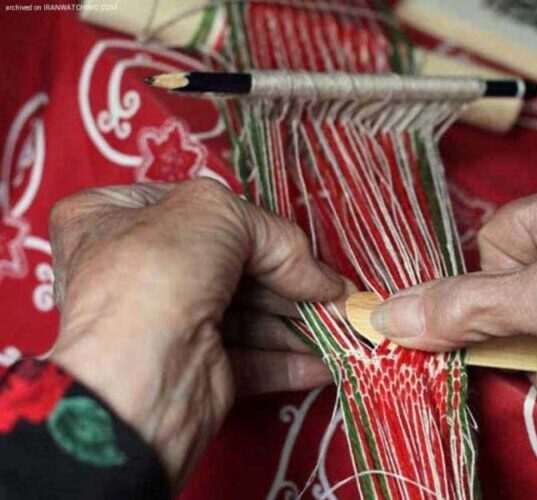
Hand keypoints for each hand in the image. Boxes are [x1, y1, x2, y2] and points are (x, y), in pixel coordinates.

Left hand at [48, 179, 344, 485]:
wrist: (137, 375)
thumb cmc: (158, 270)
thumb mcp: (215, 213)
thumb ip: (274, 233)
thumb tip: (319, 276)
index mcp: (112, 217)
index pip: (195, 210)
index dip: (251, 221)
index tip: (300, 242)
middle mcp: (137, 270)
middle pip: (233, 265)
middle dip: (293, 279)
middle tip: (340, 292)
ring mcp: (165, 322)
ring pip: (249, 314)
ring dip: (302, 320)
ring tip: (346, 324)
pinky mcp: (194, 369)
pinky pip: (251, 359)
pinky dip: (291, 359)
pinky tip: (327, 360)